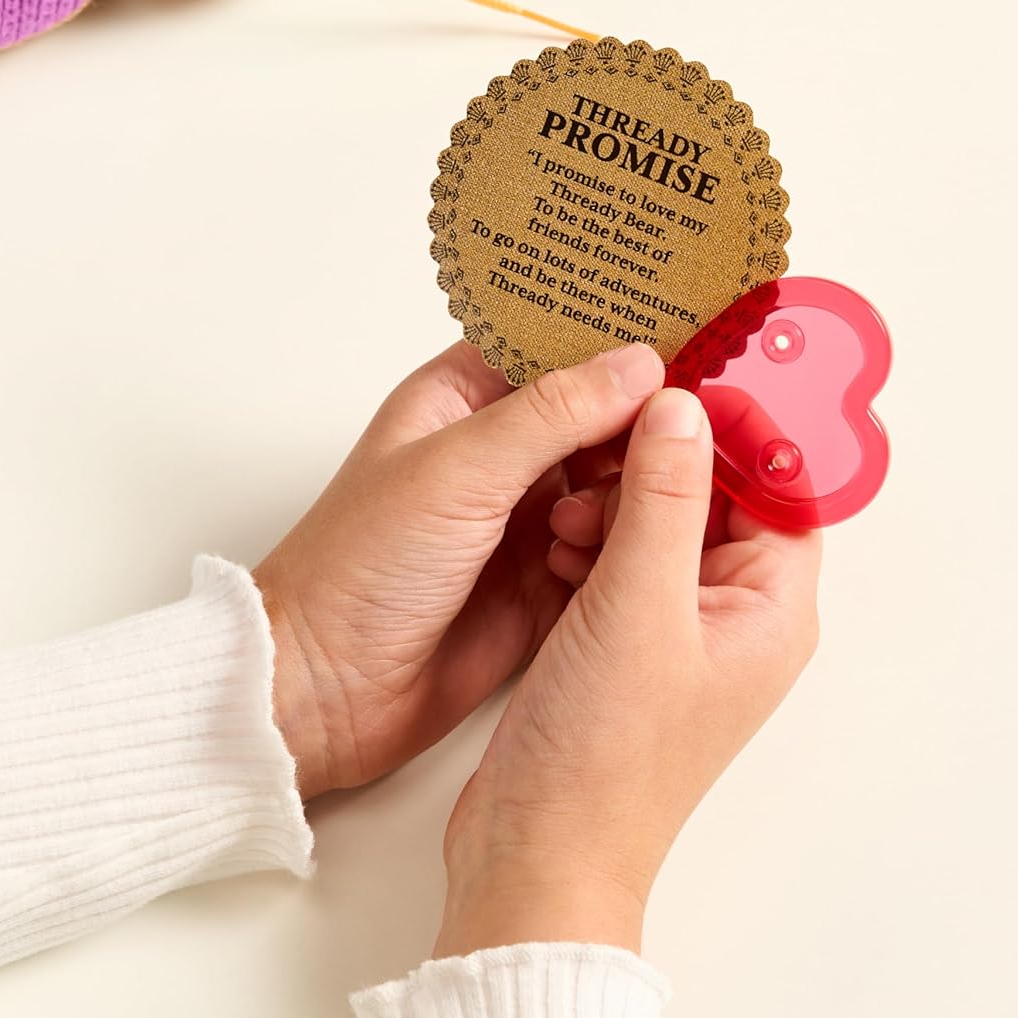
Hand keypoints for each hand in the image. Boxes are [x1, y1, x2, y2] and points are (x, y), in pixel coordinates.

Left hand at [254, 341, 665, 800]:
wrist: (325, 686)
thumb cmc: (358, 566)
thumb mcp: (457, 470)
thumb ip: (552, 413)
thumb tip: (639, 364)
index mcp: (459, 400)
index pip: (552, 343)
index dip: (615, 336)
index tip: (691, 331)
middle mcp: (495, 453)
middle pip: (598, 414)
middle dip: (644, 422)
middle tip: (691, 434)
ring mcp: (521, 519)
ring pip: (613, 483)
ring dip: (636, 492)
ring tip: (634, 509)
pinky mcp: (542, 582)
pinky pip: (612, 550)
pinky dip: (630, 549)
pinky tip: (636, 556)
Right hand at [435, 386, 821, 957]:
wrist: (538, 849)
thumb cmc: (602, 755)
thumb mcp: (636, 604)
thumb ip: (662, 496)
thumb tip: (680, 406)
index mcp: (769, 611)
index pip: (776, 488)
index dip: (730, 432)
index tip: (670, 385)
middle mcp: (732, 620)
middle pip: (714, 501)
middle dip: (656, 467)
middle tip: (599, 456)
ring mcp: (675, 636)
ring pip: (659, 529)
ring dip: (615, 505)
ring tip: (565, 517)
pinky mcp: (622, 649)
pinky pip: (619, 566)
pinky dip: (590, 544)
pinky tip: (552, 547)